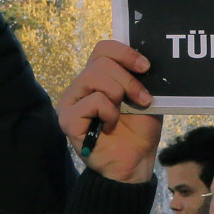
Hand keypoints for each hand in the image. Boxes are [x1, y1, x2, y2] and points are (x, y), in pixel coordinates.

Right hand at [57, 40, 163, 182]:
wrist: (135, 164)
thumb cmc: (138, 131)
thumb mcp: (144, 97)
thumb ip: (139, 77)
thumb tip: (144, 58)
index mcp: (96, 78)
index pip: (103, 49)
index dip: (125, 52)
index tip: (146, 67)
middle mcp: (79, 87)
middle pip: (101, 62)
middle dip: (128, 79)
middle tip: (142, 99)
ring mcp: (70, 103)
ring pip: (94, 77)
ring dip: (119, 94)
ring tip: (124, 113)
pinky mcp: (67, 120)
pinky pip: (93, 101)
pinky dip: (109, 113)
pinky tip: (109, 126)